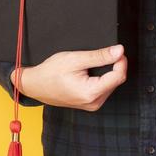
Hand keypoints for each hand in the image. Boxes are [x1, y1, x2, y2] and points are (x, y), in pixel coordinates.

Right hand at [10, 44, 127, 109]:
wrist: (34, 85)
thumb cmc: (50, 72)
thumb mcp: (75, 59)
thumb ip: (99, 56)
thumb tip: (119, 51)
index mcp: (91, 93)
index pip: (118, 76)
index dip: (121, 61)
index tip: (117, 50)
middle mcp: (94, 103)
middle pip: (116, 81)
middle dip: (113, 66)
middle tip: (102, 54)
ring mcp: (92, 105)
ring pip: (111, 85)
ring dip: (107, 72)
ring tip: (90, 65)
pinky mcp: (90, 104)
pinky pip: (103, 89)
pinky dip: (101, 79)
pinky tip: (89, 73)